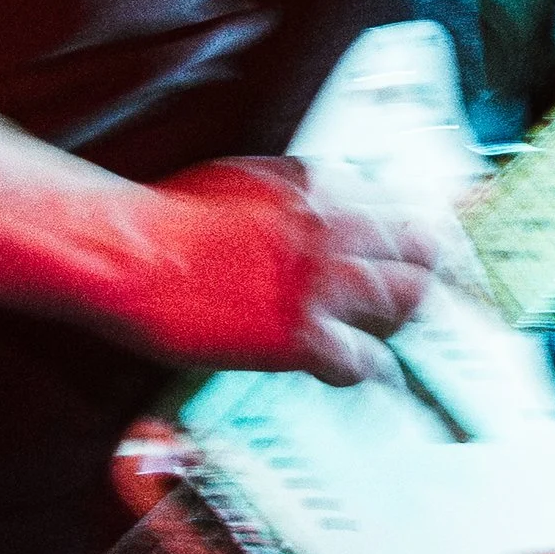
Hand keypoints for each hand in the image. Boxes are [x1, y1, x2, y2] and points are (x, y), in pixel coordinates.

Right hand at [136, 157, 444, 385]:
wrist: (130, 253)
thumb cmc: (173, 220)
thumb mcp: (252, 181)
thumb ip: (305, 196)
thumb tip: (334, 207)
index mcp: (324, 187)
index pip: (407, 212)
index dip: (413, 244)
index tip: (415, 261)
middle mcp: (336, 229)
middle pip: (423, 255)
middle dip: (421, 280)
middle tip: (408, 305)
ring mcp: (323, 284)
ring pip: (406, 306)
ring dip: (393, 326)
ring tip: (375, 339)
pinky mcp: (302, 336)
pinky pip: (364, 363)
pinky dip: (360, 372)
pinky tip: (342, 372)